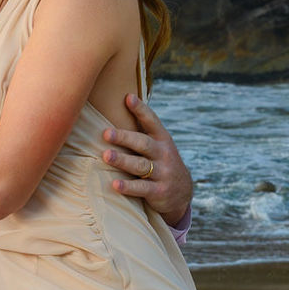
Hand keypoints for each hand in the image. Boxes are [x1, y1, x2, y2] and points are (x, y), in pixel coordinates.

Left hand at [103, 95, 192, 226]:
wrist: (182, 192)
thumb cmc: (160, 162)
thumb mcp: (158, 145)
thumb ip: (142, 131)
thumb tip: (121, 104)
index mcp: (162, 139)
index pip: (151, 121)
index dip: (140, 109)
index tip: (128, 97)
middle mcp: (163, 154)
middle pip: (142, 143)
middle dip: (124, 137)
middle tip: (106, 133)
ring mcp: (162, 173)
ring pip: (140, 165)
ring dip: (122, 160)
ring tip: (106, 156)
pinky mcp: (159, 191)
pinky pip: (142, 188)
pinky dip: (128, 186)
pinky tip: (115, 184)